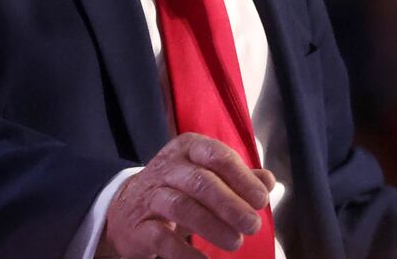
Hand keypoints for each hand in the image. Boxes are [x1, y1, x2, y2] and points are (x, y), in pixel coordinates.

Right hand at [98, 133, 275, 258]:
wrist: (128, 211)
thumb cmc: (179, 190)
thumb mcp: (208, 177)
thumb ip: (238, 178)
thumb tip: (267, 181)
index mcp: (188, 149)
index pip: (217, 156)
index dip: (242, 178)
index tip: (261, 200)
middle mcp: (167, 167)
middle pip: (200, 181)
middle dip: (230, 204)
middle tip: (252, 225)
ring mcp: (150, 196)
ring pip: (181, 206)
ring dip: (212, 226)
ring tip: (235, 242)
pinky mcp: (139, 226)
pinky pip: (161, 237)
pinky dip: (185, 251)